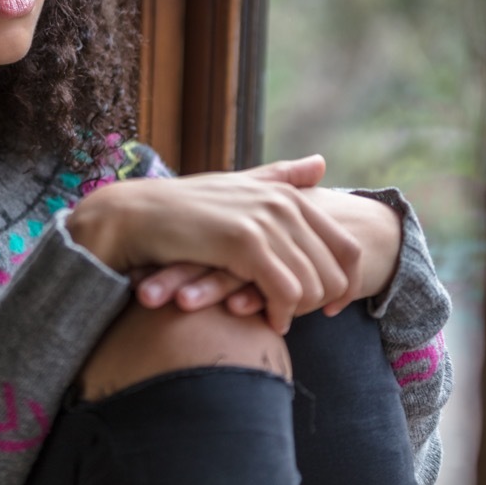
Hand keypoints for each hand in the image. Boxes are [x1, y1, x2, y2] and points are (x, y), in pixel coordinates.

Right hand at [134, 188, 402, 317]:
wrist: (137, 215)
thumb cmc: (185, 208)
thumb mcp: (240, 186)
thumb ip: (281, 177)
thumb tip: (321, 163)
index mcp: (288, 195)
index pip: (347, 247)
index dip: (346, 284)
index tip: (332, 308)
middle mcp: (284, 204)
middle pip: (335, 271)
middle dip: (322, 303)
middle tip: (299, 318)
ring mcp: (265, 221)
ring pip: (312, 285)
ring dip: (299, 312)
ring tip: (278, 319)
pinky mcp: (245, 243)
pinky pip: (285, 292)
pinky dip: (281, 314)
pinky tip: (268, 321)